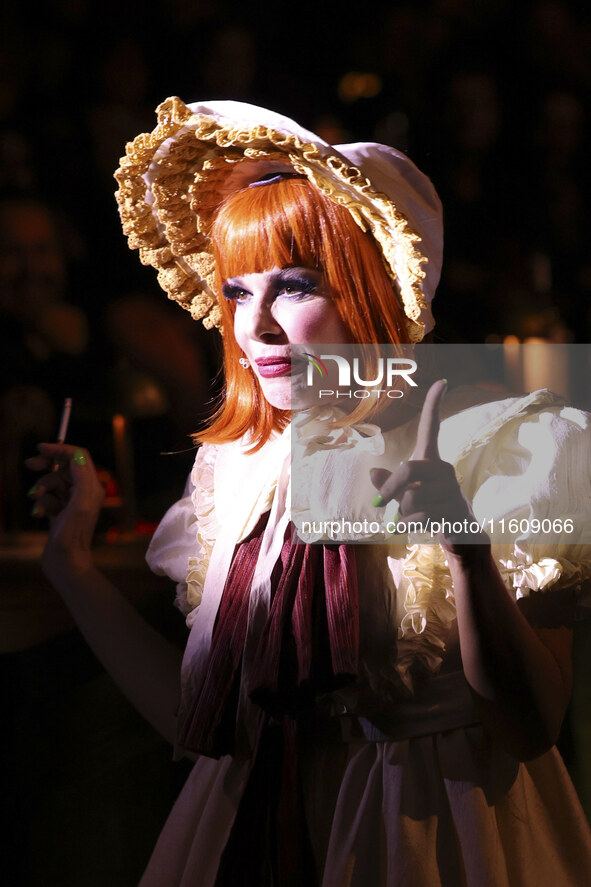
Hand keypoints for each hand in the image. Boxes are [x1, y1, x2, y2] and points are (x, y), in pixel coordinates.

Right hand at [27, 444, 104, 579]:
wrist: (65, 562)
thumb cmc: (72, 535)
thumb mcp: (79, 503)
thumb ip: (80, 476)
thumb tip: (76, 454)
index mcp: (92, 486)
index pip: (79, 456)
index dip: (60, 449)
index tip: (41, 448)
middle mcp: (84, 492)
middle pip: (64, 467)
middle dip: (47, 466)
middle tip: (29, 464)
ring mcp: (72, 502)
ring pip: (52, 483)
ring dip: (41, 488)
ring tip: (36, 499)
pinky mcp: (60, 512)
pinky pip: (47, 498)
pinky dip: (41, 503)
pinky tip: (39, 515)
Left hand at [370, 380, 488, 554]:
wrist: (459, 536)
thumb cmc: (428, 510)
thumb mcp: (403, 496)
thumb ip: (389, 485)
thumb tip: (373, 474)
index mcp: (431, 461)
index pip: (432, 428)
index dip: (434, 405)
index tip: (442, 381)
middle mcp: (444, 469)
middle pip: (409, 468)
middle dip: (389, 489)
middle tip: (380, 503)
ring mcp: (452, 489)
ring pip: (411, 498)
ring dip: (402, 513)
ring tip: (410, 518)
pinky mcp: (455, 509)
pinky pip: (421, 515)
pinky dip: (409, 525)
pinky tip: (415, 527)